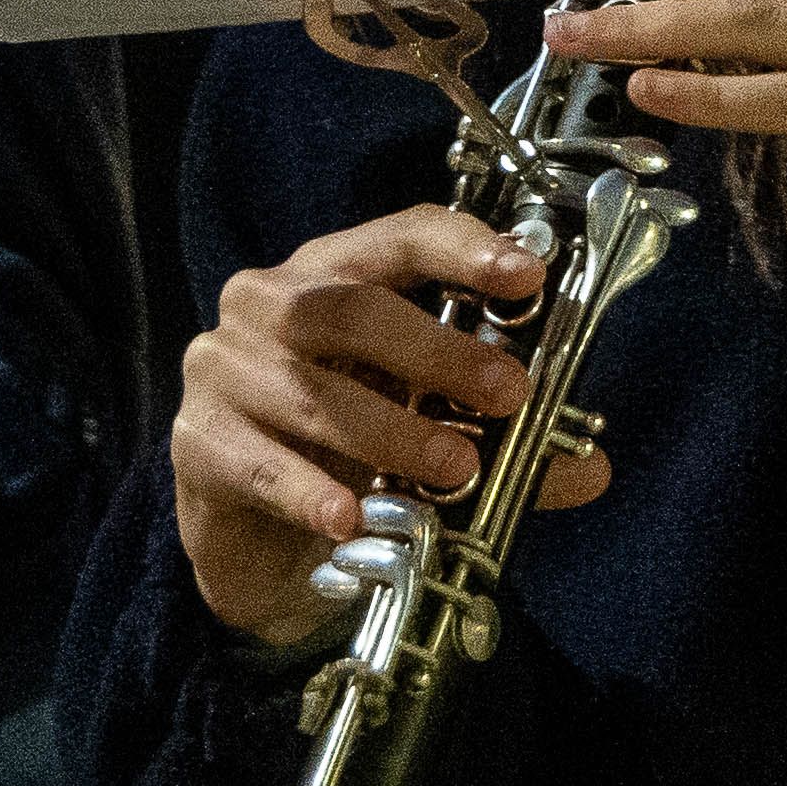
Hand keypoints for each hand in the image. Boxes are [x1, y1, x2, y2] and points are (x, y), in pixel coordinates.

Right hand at [172, 205, 603, 649]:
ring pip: (308, 389)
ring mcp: (222, 371)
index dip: (462, 250)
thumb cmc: (347, 458)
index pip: (396, 238)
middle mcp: (268, 307)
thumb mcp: (432, 436)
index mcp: (331, 278)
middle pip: (348, 307)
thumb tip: (589, 467)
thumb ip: (506, 449)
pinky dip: (308, 489)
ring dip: (389, 429)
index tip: (527, 277)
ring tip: (453, 470)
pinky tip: (348, 516)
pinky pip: (256, 460)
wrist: (261, 547)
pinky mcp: (197, 441)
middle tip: (507, 393)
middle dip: (436, 349)